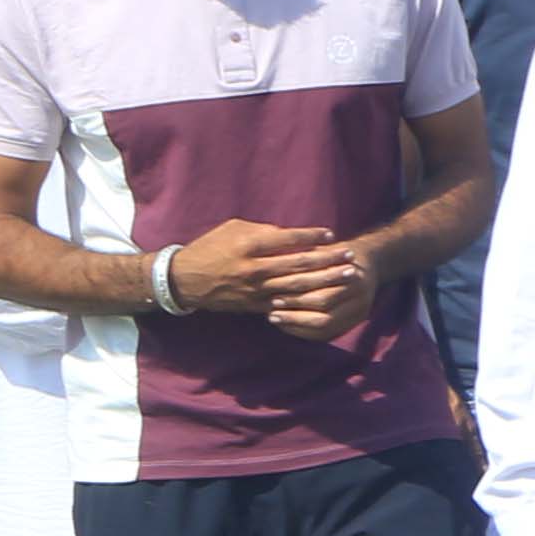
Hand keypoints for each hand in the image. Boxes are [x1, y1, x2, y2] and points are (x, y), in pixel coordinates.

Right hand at [162, 219, 340, 316]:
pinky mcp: (257, 305)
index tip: (330, 233)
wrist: (184, 281)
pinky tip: (329, 297)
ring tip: (348, 274)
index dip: (311, 235)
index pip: (287, 239)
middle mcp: (254, 268)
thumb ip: (263, 231)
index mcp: (248, 246)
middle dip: (328, 259)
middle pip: (299, 264)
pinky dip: (309, 300)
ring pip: (298, 286)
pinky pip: (288, 304)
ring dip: (326, 280)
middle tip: (350, 255)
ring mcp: (256, 289)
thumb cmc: (210, 248)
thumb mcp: (233, 230)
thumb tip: (290, 234)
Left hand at [256, 237, 382, 337]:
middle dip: (294, 307)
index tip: (271, 290)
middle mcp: (361, 296)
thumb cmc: (332, 253)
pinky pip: (326, 334)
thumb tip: (271, 267)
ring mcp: (360, 312)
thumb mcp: (319, 251)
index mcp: (354, 275)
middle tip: (271, 305)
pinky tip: (285, 325)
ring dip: (296, 322)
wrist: (365, 264)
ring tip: (273, 316)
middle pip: (324, 307)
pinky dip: (303, 331)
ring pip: (325, 325)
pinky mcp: (353, 324)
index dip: (295, 292)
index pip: (321, 290)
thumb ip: (301, 260)